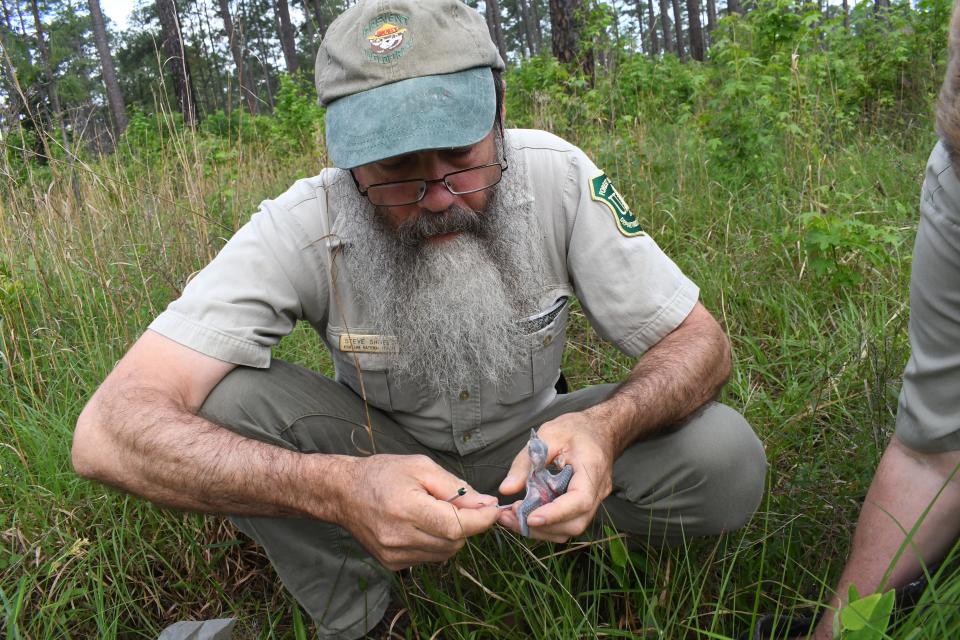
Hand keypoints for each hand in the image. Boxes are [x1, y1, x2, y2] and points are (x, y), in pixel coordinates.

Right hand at [337, 454, 499, 569]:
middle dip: (468, 524)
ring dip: (453, 535)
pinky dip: (437, 543)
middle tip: (464, 505)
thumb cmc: (382, 473)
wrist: (342, 493)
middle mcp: (399, 537)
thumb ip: (455, 487)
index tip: (493, 509)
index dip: (481, 520)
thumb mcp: (420, 467)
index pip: (456, 526)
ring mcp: (394, 554)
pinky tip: (424, 525)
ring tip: (438, 512)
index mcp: (406, 509)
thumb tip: (486, 503)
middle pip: (454, 542)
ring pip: (445, 553)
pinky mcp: (392, 564)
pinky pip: (430, 558)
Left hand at [497, 413, 614, 541]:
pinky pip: (569, 521)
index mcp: (592, 468)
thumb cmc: (576, 428)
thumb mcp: (547, 435)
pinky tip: (528, 515)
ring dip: (542, 530)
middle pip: (575, 522)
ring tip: (514, 518)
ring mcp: (595, 500)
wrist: (600, 428)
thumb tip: (506, 489)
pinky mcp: (587, 504)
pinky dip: (548, 524)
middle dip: (542, 526)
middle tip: (511, 516)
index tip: (530, 518)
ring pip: (572, 527)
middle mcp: (598, 490)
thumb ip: (526, 462)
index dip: (555, 514)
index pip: (579, 500)